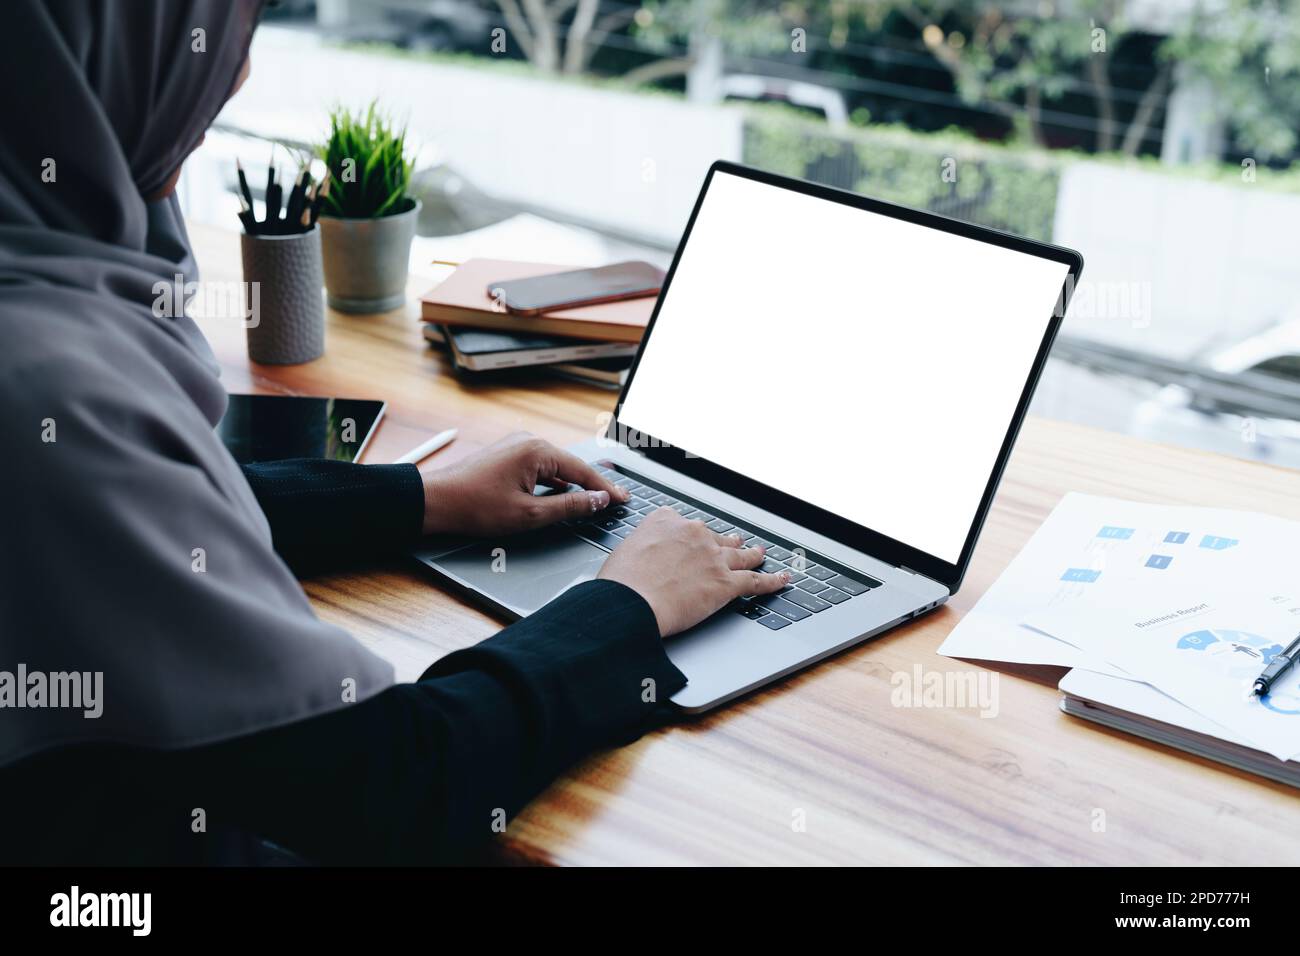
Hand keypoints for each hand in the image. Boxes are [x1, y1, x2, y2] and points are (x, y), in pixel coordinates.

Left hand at [419, 432, 627, 535]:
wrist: (435, 501)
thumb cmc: (475, 507)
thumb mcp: (529, 514)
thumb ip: (569, 507)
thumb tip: (597, 501)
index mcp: (537, 451)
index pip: (583, 471)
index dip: (606, 489)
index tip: (624, 499)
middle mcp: (529, 442)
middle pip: (571, 466)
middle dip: (592, 485)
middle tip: (615, 501)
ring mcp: (517, 446)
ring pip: (556, 467)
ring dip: (572, 484)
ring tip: (592, 500)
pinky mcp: (507, 455)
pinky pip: (540, 467)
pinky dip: (553, 482)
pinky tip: (560, 495)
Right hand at [597, 508, 789, 636]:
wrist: (630, 600)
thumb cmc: (621, 582)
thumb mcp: (624, 550)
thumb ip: (641, 548)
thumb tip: (641, 559)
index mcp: (666, 521)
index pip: (684, 523)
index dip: (690, 535)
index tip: (692, 539)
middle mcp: (693, 533)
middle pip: (715, 537)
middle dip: (724, 542)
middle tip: (733, 543)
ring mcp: (712, 557)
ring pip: (740, 554)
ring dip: (753, 554)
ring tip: (760, 554)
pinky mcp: (725, 583)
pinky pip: (755, 581)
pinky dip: (772, 581)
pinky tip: (781, 580)